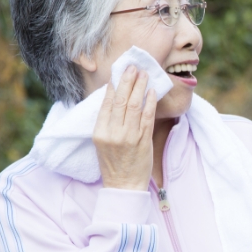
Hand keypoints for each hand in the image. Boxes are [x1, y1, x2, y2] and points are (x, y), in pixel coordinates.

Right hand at [94, 65, 156, 190]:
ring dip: (140, 87)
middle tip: (133, 67)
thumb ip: (107, 122)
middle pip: (121, 100)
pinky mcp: (143, 140)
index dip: (114, 86)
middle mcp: (113, 133)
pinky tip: (152, 91)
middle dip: (127, 81)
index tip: (119, 73)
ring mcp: (129, 136)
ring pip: (134, 105)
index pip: (106, 103)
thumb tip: (114, 97)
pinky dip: (150, 102)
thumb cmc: (113, 163)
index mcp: (99, 132)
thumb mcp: (102, 142)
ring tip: (144, 74)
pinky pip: (147, 116)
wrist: (124, 185)